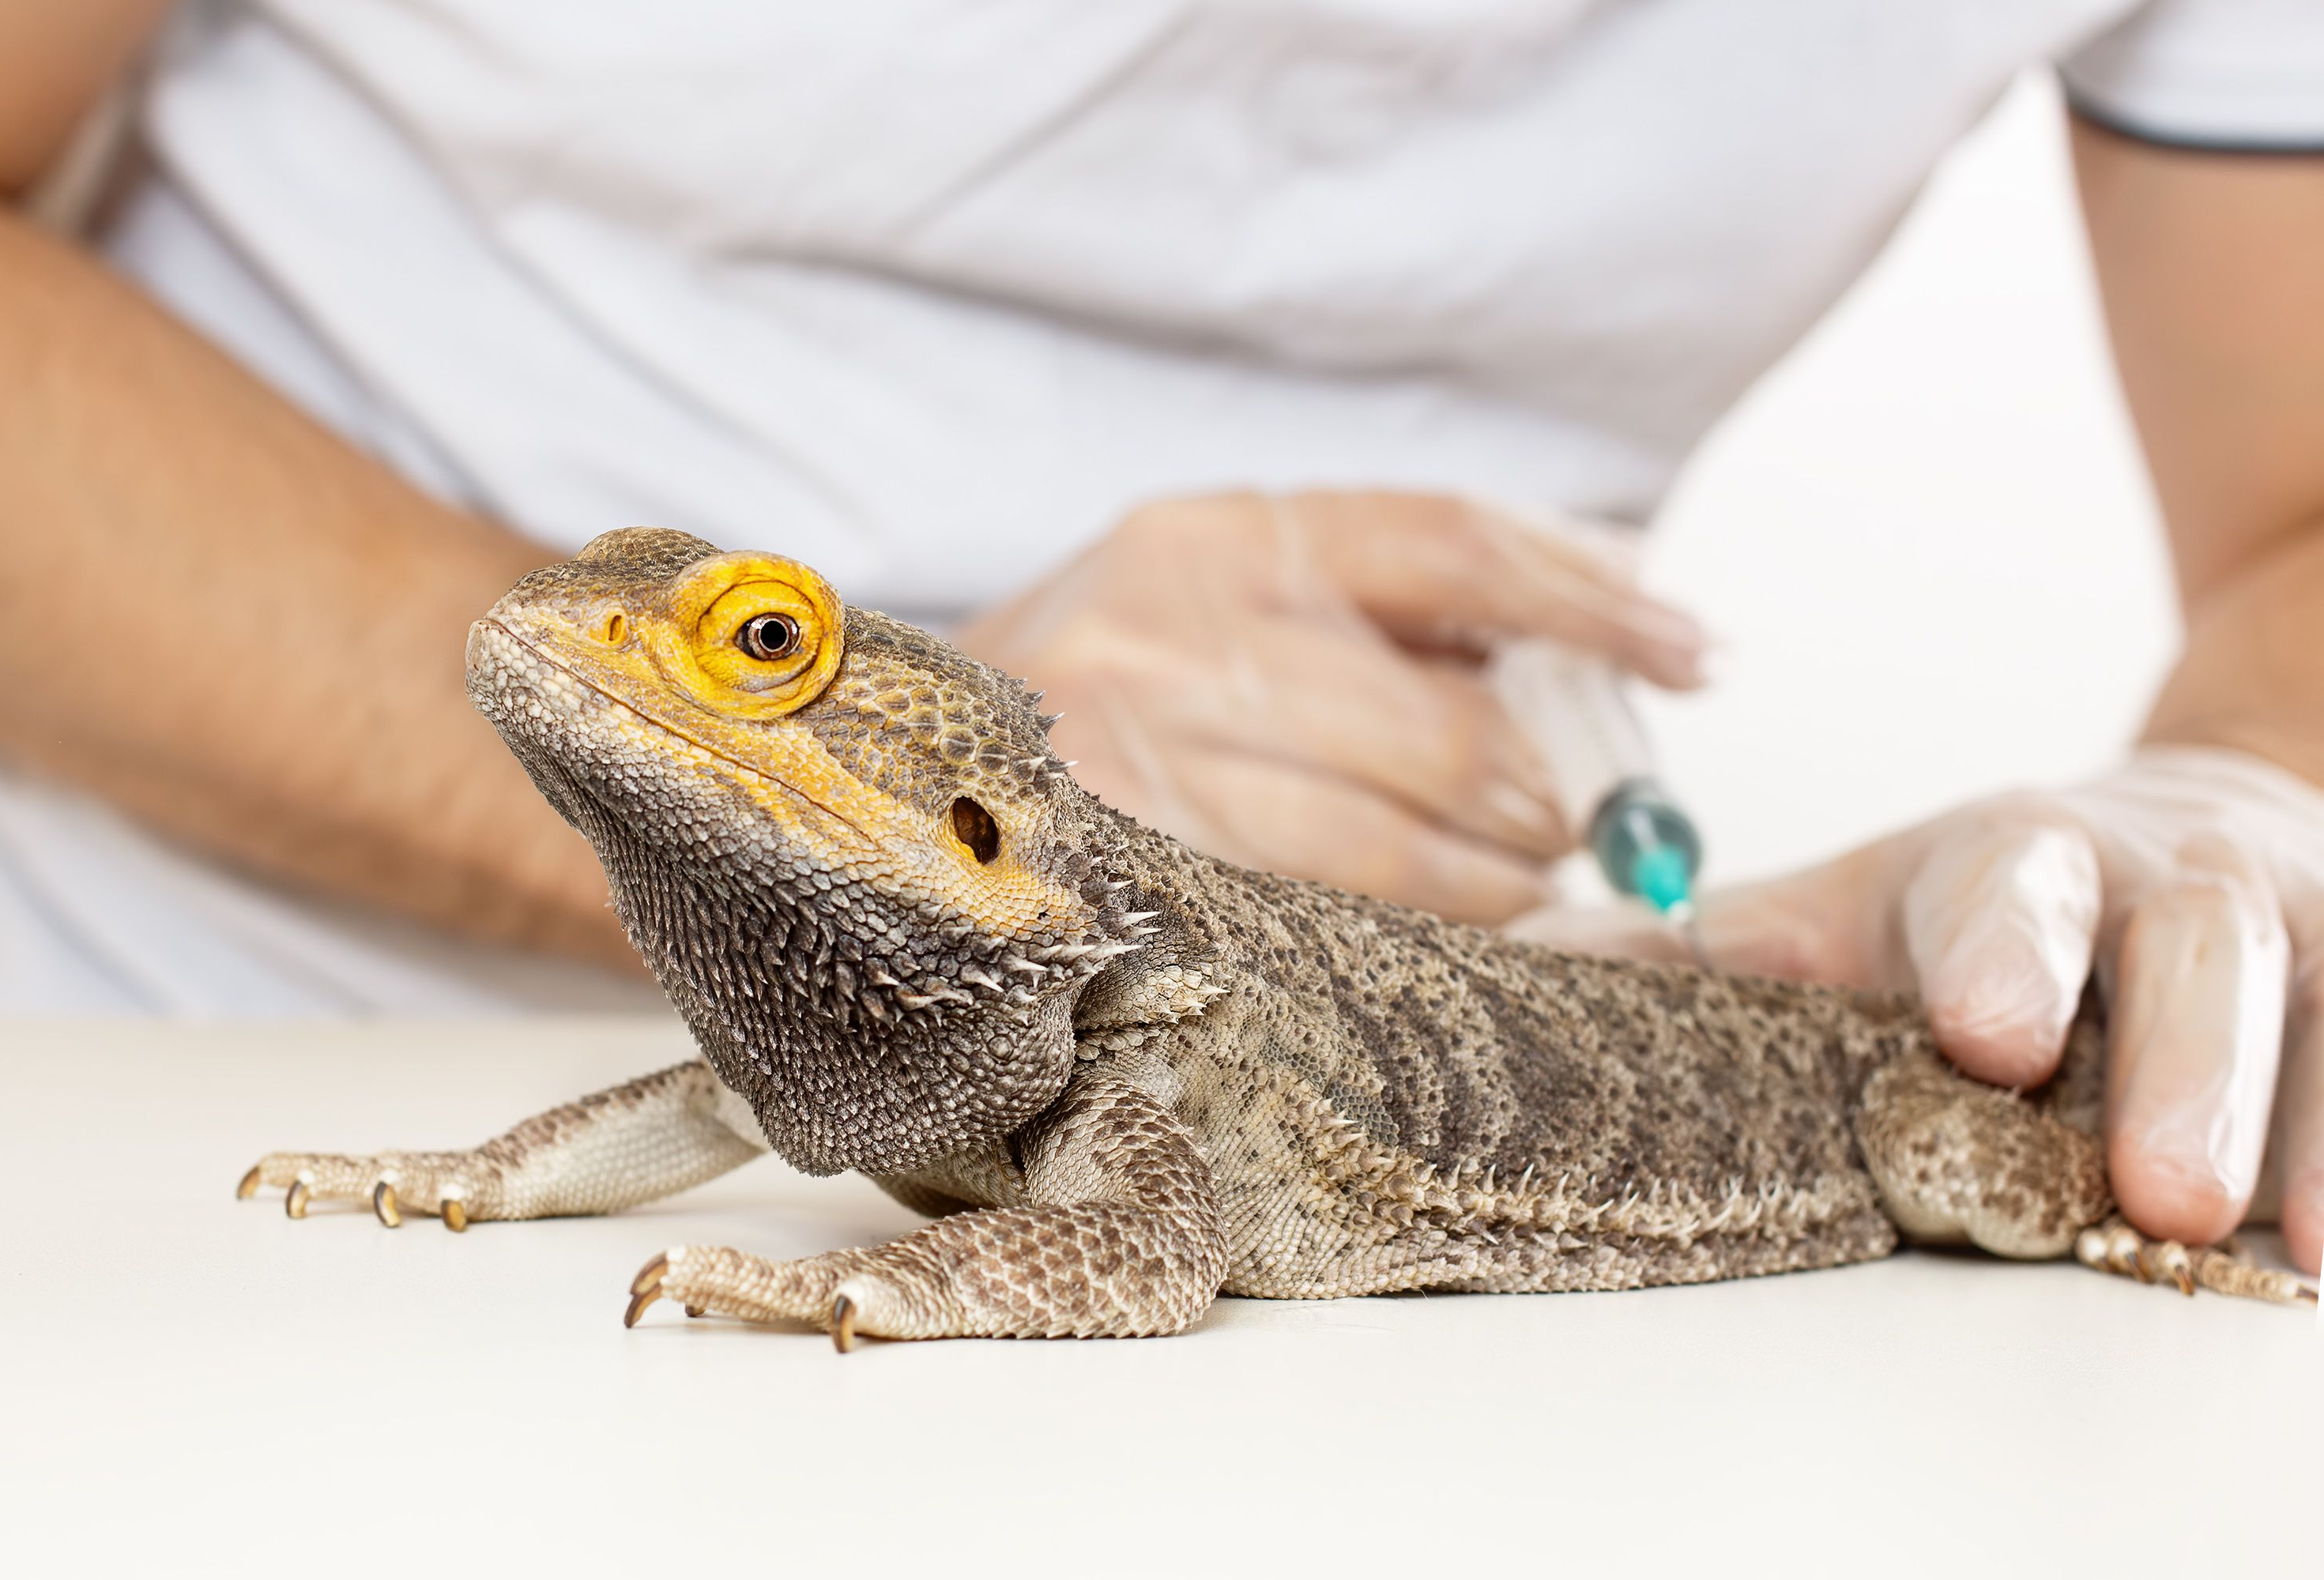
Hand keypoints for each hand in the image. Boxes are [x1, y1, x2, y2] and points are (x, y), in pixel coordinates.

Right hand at [957, 491, 1708, 924]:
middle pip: (1445, 722)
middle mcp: (1168, 631)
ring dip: (1494, 879)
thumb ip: (1372, 602)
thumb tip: (1587, 630)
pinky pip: (1320, 921)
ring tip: (1513, 881)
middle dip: (1546, 795)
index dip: (1590, 603)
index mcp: (1213, 536)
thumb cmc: (1087, 694)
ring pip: (1393, 842)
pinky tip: (1440, 927)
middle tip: (1579, 823)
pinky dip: (1413, 932)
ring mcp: (1136, 759)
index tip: (1690, 649)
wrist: (880, 778)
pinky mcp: (1121, 879)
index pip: (1449, 546)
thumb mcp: (1210, 594)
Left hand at [1510, 746, 2323, 1272]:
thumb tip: (1512, 973)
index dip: (2004, 958)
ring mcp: (2299, 935)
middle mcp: (2173, 887)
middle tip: (2163, 1191)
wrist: (2183, 834)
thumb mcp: (1854, 912)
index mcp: (2018, 865)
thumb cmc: (1994, 908)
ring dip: (2315, 1122)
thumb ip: (1714, 953)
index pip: (2011, 896)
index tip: (1988, 1035)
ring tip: (2308, 1241)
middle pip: (2200, 957)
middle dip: (2190, 1069)